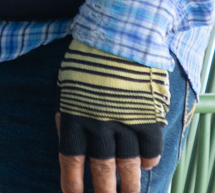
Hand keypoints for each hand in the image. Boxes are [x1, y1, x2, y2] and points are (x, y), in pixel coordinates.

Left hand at [57, 39, 166, 192]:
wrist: (119, 36)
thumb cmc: (87, 58)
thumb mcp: (66, 84)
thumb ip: (66, 111)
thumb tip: (63, 133)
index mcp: (72, 117)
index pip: (70, 161)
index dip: (73, 184)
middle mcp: (98, 126)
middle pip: (101, 171)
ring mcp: (125, 124)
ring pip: (128, 166)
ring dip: (129, 186)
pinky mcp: (148, 119)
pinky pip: (151, 150)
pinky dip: (149, 161)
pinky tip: (147, 166)